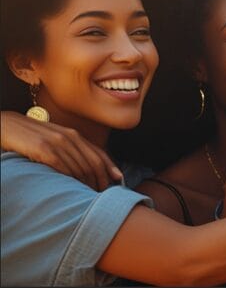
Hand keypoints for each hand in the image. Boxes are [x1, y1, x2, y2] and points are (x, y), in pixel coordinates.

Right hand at [0, 111, 121, 190]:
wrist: (7, 126)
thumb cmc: (31, 136)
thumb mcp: (55, 139)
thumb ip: (71, 150)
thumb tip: (86, 169)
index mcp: (74, 135)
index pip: (99, 153)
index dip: (110, 168)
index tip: (118, 181)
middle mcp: (69, 137)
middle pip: (93, 163)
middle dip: (100, 181)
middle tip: (101, 195)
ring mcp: (57, 143)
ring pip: (80, 168)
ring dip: (86, 184)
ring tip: (88, 196)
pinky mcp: (44, 149)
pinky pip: (63, 168)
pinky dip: (71, 181)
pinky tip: (72, 190)